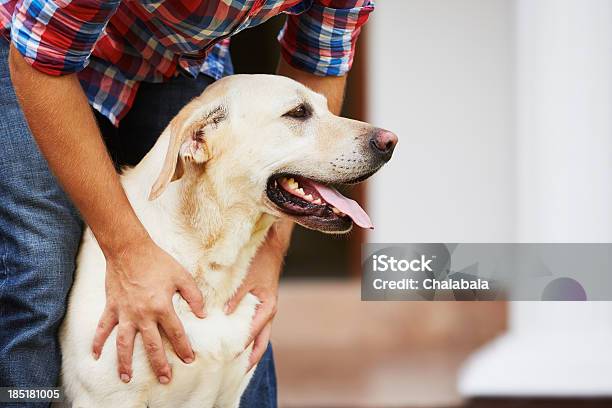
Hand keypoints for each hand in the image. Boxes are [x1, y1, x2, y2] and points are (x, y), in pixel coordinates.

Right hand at [91, 237, 204, 383]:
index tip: (188, 360)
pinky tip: (95, 355)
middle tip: (164, 379)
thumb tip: (203, 314)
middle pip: (151, 345)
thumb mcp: (182, 276)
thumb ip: (194, 296)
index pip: (176, 333)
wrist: (129, 249)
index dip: (184, 348)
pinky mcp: (112, 307)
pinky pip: (103, 328)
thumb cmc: (157, 262)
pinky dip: (97, 342)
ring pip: (124, 343)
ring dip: (124, 362)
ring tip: (126, 378)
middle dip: (159, 364)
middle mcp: (143, 314)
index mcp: (162, 307)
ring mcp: (125, 313)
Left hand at [224, 220, 292, 371]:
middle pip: (261, 341)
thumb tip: (224, 313)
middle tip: (238, 371)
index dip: (242, 346)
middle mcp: (269, 312)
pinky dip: (250, 335)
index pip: (254, 333)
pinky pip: (257, 325)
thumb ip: (236, 297)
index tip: (229, 356)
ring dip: (251, 347)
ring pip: (260, 335)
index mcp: (267, 308)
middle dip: (251, 357)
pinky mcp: (261, 305)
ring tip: (238, 361)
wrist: (271, 248)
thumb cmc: (260, 262)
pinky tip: (237, 339)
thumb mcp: (246, 279)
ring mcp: (266, 309)